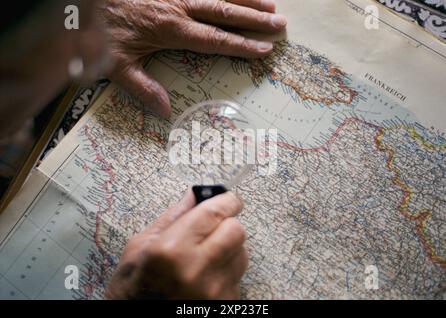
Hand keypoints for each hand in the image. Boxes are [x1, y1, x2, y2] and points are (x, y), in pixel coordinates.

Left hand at [99, 0, 286, 117]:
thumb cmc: (98, 28)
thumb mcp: (115, 64)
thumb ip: (142, 88)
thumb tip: (165, 112)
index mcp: (170, 29)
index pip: (215, 40)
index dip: (242, 45)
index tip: (264, 49)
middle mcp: (178, 5)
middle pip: (225, 11)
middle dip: (255, 20)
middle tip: (279, 24)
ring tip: (272, 4)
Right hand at [105, 190, 247, 298]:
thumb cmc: (132, 286)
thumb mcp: (140, 245)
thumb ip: (173, 216)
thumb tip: (197, 194)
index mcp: (171, 250)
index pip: (214, 213)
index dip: (227, 201)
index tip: (229, 198)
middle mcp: (196, 271)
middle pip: (236, 231)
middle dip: (227, 224)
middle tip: (214, 227)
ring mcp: (213, 291)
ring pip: (241, 253)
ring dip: (228, 249)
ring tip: (205, 257)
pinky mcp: (224, 303)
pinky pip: (237, 276)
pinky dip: (226, 271)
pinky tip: (206, 277)